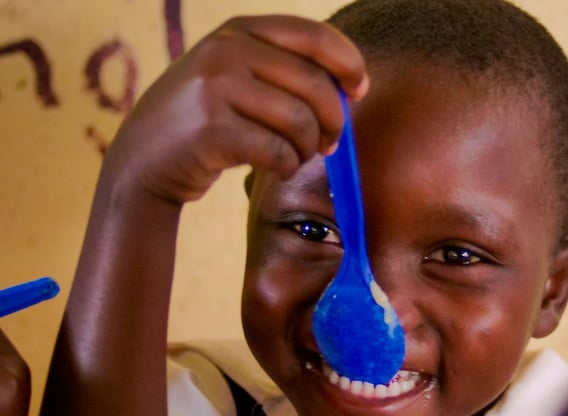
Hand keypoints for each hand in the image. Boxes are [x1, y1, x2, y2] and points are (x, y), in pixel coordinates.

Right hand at [106, 15, 367, 204]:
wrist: (142, 160)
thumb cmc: (205, 121)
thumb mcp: (235, 75)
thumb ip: (283, 70)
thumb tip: (352, 87)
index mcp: (239, 30)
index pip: (314, 35)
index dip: (349, 63)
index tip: (360, 89)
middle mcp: (225, 50)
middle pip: (316, 84)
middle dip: (334, 121)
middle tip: (328, 143)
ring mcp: (215, 88)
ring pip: (301, 121)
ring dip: (308, 149)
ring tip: (294, 157)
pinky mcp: (211, 130)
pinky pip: (279, 152)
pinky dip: (287, 167)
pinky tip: (274, 168)